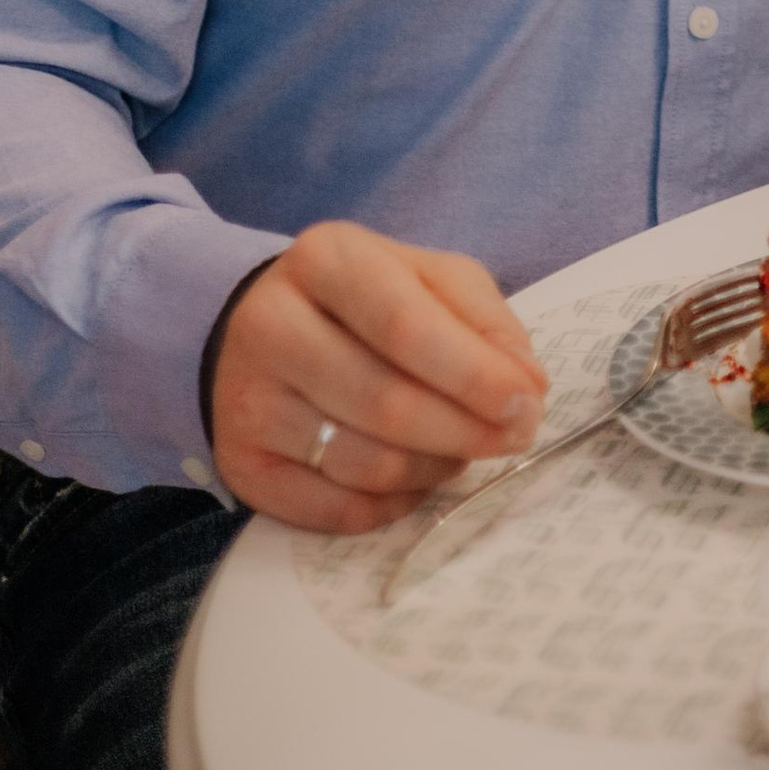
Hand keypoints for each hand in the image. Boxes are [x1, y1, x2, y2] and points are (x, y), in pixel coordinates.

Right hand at [210, 221, 549, 532]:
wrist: (258, 327)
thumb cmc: (363, 299)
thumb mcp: (425, 277)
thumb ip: (482, 319)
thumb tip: (527, 385)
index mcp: (325, 260)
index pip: (406, 326)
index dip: (473, 373)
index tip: (526, 402)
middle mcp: (272, 326)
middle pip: (386, 403)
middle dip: (466, 430)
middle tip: (514, 436)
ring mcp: (248, 401)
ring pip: (365, 464)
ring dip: (434, 469)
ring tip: (461, 451)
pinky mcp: (241, 465)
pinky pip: (335, 509)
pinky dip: (393, 505)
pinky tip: (416, 481)